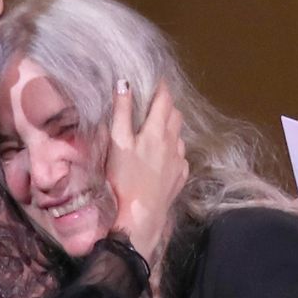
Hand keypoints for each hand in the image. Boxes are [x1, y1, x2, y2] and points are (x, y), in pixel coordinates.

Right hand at [107, 80, 187, 267]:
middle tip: (154, 103)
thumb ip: (121, 112)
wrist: (141, 216)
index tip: (156, 81)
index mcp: (157, 130)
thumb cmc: (124, 179)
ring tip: (157, 129)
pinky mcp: (180, 176)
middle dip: (166, 105)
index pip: (164, 99)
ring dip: (170, 127)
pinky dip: (173, 148)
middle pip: (175, 114)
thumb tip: (124, 84)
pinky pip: (180, 155)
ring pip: (179, 134)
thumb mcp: (117, 143)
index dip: (161, 87)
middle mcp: (173, 142)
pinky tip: (162, 155)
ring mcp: (179, 160)